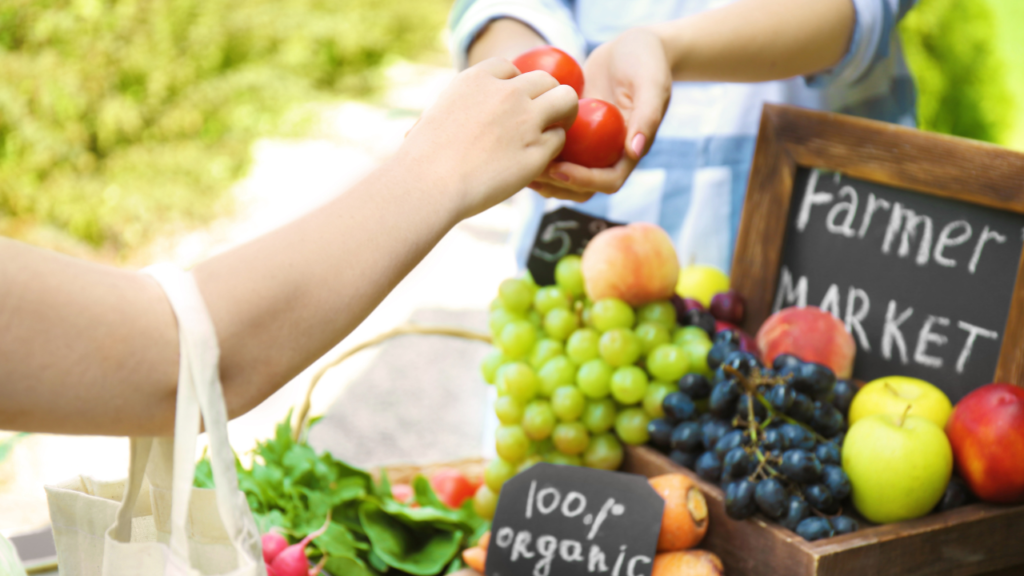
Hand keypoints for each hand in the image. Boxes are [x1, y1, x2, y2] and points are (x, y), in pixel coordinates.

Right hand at [400, 58, 577, 218]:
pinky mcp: (537, 150)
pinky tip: (537, 161)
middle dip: (546, 96)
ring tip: (552, 132)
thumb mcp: (436, 114)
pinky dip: (551, 149)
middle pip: (546, 79)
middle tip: (541, 117)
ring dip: (562, 115)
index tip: (510, 104)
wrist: (429, 184)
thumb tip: (459, 113)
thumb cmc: (423, 157)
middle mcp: (507, 93)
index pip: (510, 68)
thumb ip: (460, 106)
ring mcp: (526, 120)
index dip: (514, 86)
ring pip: (566, 100)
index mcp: (478, 79)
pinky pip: (559, 140)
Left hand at [529, 27, 671, 200]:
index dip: (583, 181)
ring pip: (565, 175)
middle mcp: (609, 153)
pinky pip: (554, 150)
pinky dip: (537, 151)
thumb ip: (648, 115)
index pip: (609, 182)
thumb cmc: (646, 60)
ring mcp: (590, 145)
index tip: (558, 169)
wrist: (633, 46)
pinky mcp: (575, 132)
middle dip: (557, 185)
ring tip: (518, 164)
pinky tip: (516, 142)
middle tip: (531, 172)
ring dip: (543, 177)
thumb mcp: (651, 83)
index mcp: (630, 150)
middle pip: (583, 187)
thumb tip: (634, 151)